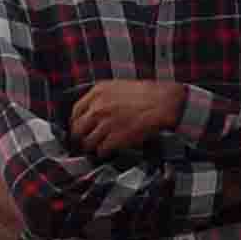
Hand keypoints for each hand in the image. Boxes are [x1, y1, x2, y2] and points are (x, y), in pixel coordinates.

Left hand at [68, 75, 186, 155]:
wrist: (164, 102)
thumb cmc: (147, 94)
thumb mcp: (119, 86)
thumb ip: (103, 97)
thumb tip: (94, 110)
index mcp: (98, 92)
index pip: (75, 111)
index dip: (76, 122)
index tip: (79, 128)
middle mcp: (99, 108)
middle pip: (78, 129)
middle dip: (80, 137)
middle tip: (85, 141)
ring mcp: (106, 124)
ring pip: (88, 142)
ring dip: (93, 147)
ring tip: (98, 148)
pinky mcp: (116, 138)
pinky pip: (101, 150)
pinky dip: (104, 152)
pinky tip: (109, 151)